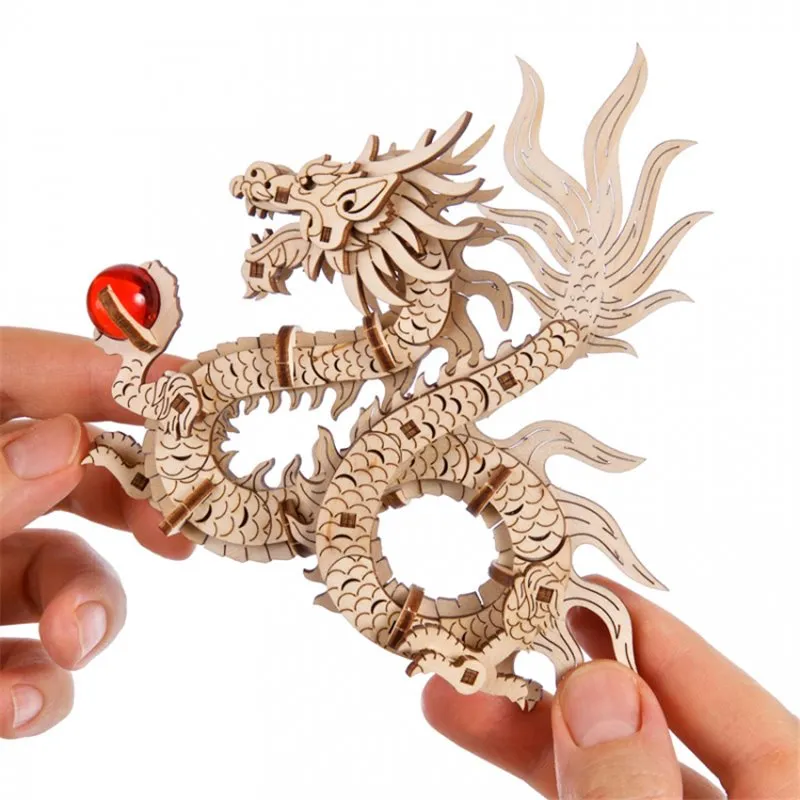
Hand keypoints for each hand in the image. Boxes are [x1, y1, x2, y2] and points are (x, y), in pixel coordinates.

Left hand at [0, 327, 192, 738]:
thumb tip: (61, 444)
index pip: (17, 370)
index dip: (107, 369)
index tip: (195, 387)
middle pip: (68, 471)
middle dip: (133, 501)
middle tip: (178, 526)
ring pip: (61, 575)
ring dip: (90, 609)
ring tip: (80, 641)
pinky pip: (27, 663)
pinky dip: (40, 688)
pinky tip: (30, 702)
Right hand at [423, 577, 798, 797]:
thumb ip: (633, 797)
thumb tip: (598, 693)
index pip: (740, 712)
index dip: (660, 641)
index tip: (585, 589)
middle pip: (661, 738)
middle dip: (569, 684)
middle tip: (504, 633)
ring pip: (612, 775)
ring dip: (530, 734)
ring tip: (455, 697)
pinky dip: (541, 775)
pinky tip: (482, 735)